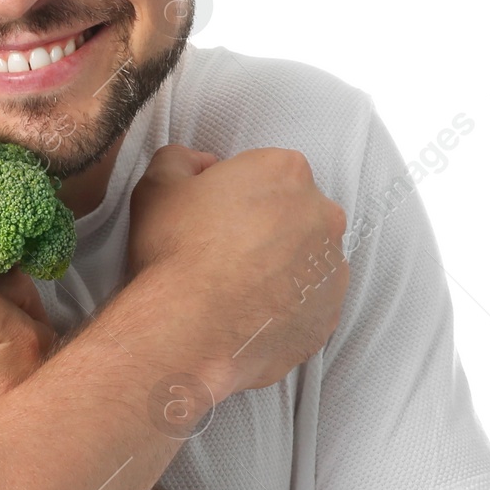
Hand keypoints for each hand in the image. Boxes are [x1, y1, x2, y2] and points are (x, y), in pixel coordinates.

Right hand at [125, 144, 349, 397]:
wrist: (189, 330)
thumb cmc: (176, 253)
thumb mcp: (157, 185)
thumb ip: (181, 159)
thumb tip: (200, 164)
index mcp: (285, 171)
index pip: (265, 172)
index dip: (234, 192)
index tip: (212, 215)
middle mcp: (322, 214)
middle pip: (294, 212)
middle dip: (266, 227)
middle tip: (223, 252)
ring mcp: (332, 268)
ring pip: (305, 260)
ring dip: (279, 267)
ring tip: (234, 289)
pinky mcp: (328, 314)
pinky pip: (308, 304)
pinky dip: (285, 307)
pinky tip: (249, 315)